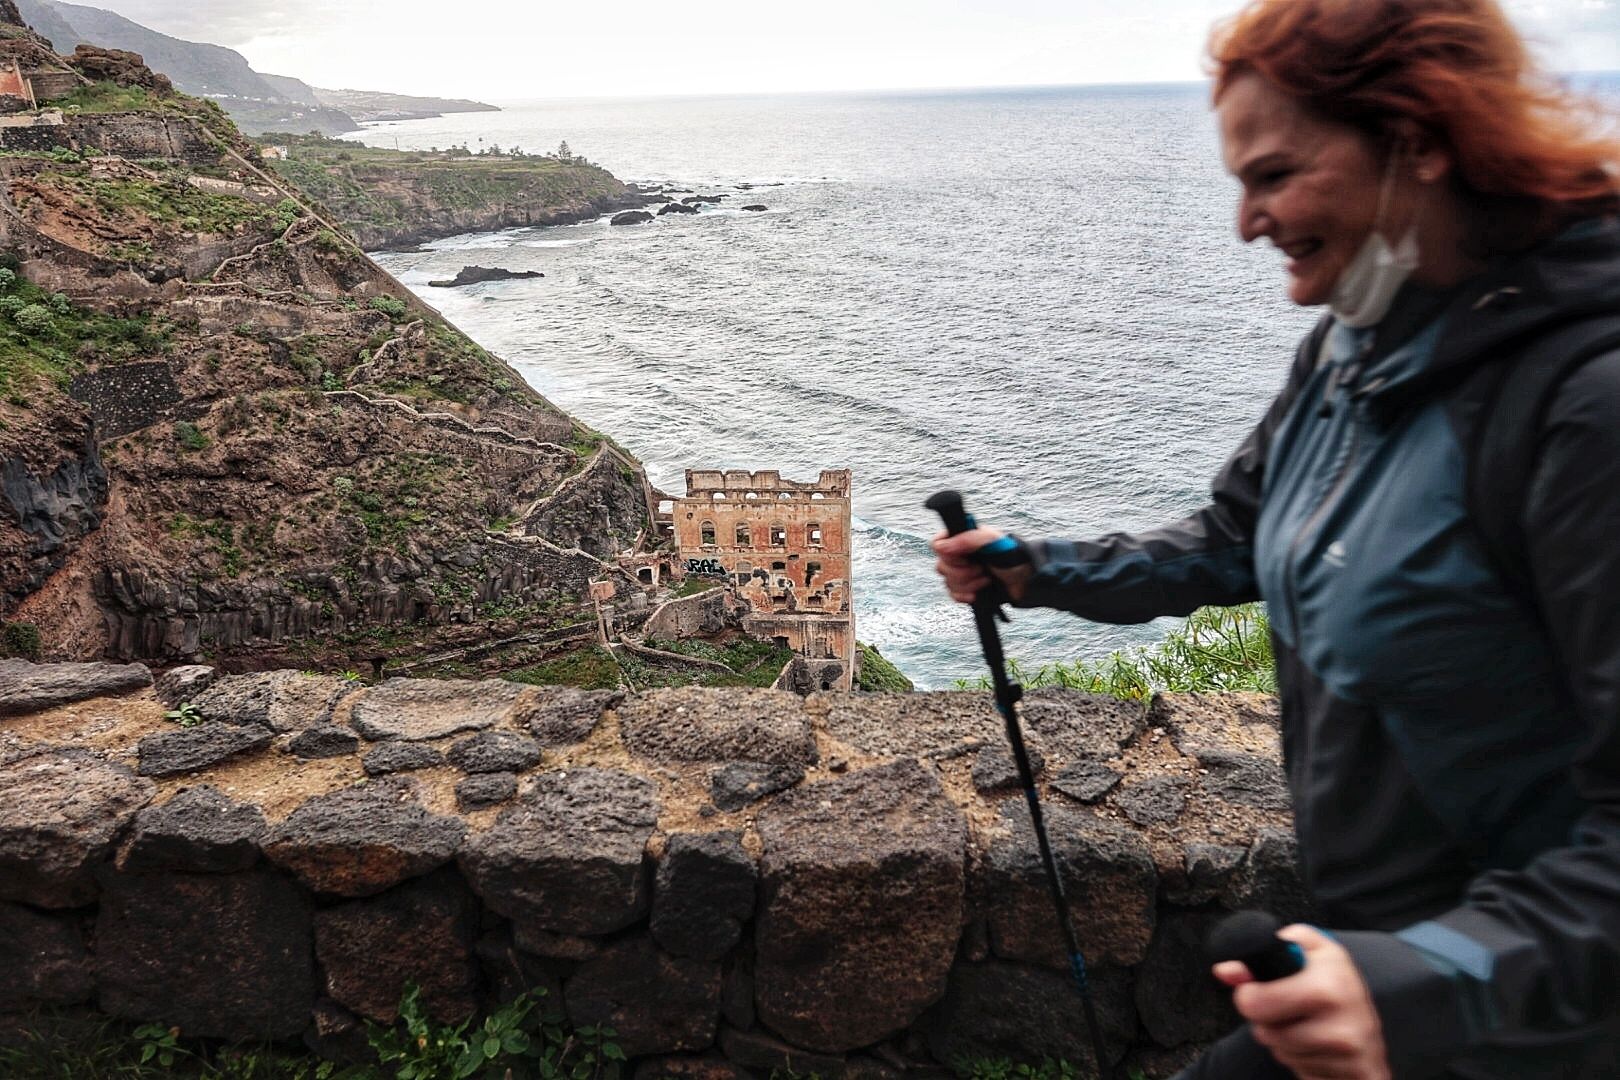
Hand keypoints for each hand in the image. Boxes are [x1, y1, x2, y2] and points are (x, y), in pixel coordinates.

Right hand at [931, 528, 1032, 604]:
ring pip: (947, 582)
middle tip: (981, 570)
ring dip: (968, 584)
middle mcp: (960, 555)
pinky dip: (964, 596)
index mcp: (963, 538)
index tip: (965, 558)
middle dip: (962, 572)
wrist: (1027, 581)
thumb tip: (941, 546)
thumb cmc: (1014, 557)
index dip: (948, 555)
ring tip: (986, 580)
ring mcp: (963, 572)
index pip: (937, 544)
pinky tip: (976, 594)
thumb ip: (966, 539)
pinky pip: (952, 595)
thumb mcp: (992, 541)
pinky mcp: (967, 589)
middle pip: (941, 566)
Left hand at [1215, 925, 1390, 1079]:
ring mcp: (1351, 1053)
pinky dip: (1302, 1062)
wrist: (1378, 1027)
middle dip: (1266, 1021)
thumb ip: (1269, 949)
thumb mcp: (1313, 951)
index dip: (1249, 996)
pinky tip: (1318, 1048)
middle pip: (1265, 1032)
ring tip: (1306, 1027)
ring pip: (1281, 1053)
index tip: (1255, 991)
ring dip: (1284, 1043)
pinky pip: (1303, 1073)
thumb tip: (1226, 970)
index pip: (1257, 1002)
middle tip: (1283, 1010)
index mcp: (1330, 982)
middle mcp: (1343, 1019)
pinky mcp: (1357, 1075)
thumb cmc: (1339, 985)